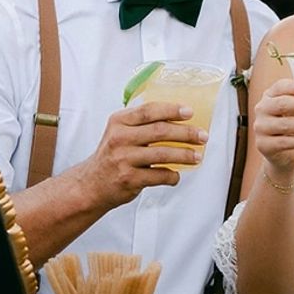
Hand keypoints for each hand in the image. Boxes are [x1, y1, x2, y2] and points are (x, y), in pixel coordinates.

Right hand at [79, 101, 206, 208]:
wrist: (92, 184)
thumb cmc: (112, 155)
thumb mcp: (119, 132)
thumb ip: (141, 123)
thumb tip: (179, 119)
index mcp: (119, 122)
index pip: (149, 111)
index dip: (171, 110)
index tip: (189, 112)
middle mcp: (119, 138)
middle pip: (160, 131)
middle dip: (186, 133)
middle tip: (202, 136)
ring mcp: (124, 159)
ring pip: (162, 154)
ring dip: (184, 155)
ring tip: (197, 156)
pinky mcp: (129, 179)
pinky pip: (159, 176)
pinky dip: (172, 176)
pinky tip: (176, 175)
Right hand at [252, 77, 293, 178]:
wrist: (281, 154)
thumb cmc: (291, 126)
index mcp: (270, 96)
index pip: (279, 87)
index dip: (293, 86)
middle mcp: (262, 110)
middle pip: (282, 104)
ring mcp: (261, 128)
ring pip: (285, 124)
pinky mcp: (264, 145)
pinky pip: (285, 142)